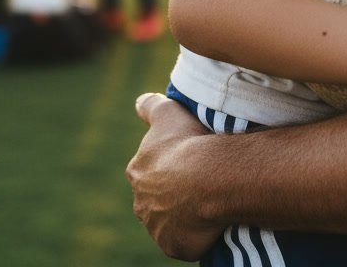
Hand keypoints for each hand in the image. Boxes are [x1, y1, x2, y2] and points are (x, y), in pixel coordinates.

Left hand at [126, 93, 226, 260]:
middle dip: (172, 192)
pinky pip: (183, 240)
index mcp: (138, 171)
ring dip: (182, 214)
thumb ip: (150, 106)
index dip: (167, 165)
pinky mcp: (173, 245)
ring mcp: (156, 227)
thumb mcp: (168, 113)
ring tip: (207, 201)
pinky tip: (209, 221)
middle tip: (199, 181)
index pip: (148, 170)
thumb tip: (139, 102)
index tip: (186, 160)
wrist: (207, 178)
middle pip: (156, 198)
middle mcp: (141, 203)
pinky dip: (194, 234)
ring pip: (169, 220)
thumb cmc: (187, 142)